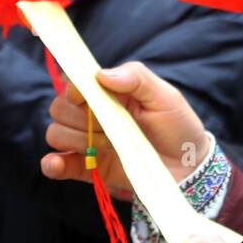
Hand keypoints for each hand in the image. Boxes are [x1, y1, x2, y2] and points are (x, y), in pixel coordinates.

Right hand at [40, 62, 207, 197]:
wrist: (189, 168)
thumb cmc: (178, 127)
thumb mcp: (165, 96)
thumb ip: (136, 77)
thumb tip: (100, 74)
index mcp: (109, 93)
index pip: (75, 85)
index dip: (75, 90)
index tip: (85, 97)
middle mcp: (94, 116)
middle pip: (60, 109)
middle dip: (79, 116)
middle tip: (110, 126)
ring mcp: (89, 142)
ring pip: (57, 134)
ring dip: (77, 139)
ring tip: (110, 145)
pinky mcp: (88, 168)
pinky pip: (57, 165)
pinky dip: (53, 164)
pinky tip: (58, 163)